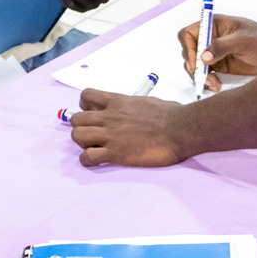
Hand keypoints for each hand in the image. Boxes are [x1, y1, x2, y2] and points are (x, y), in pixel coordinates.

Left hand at [69, 92, 189, 166]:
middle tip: (93, 134)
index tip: (93, 113)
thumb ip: (133, 105)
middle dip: (82, 127)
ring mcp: (111, 135)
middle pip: (76, 119)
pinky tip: (98, 161)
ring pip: (77, 136)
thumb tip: (135, 109)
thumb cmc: (171, 115)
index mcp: (118, 101)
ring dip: (83, 143)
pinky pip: (87, 157)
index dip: (85, 106)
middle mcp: (110, 116)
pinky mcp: (115, 153)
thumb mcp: (147, 101)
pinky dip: (88, 161)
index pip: (86, 95)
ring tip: (95, 148)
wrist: (180, 129)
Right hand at [178, 14, 256, 91]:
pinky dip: (207, 82)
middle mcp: (210, 39)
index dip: (188, 48)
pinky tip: (216, 87)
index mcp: (213, 25)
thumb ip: (223, 46)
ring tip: (213, 85)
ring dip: (200, 77)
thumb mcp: (244, 40)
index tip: (196, 63)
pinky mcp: (219, 66)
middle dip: (194, 67)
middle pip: (189, 52)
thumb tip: (203, 57)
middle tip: (204, 78)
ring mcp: (213, 53)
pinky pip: (205, 75)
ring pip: (195, 66)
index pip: (188, 34)